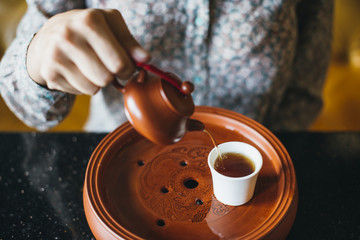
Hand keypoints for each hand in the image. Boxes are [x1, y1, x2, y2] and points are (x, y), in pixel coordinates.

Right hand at [26, 9, 149, 94]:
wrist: (48, 36)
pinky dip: (84, 86)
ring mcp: (56, 55)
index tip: (126, 67)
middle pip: (106, 78)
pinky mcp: (49, 73)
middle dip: (112, 77)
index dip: (128, 70)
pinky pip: (80, 92)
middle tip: (107, 68)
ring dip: (98, 83)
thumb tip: (145, 59)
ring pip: (93, 88)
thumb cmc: (87, 30)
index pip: (119, 62)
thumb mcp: (110, 25)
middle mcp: (69, 36)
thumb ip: (129, 42)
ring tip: (90, 67)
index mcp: (89, 21)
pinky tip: (77, 72)